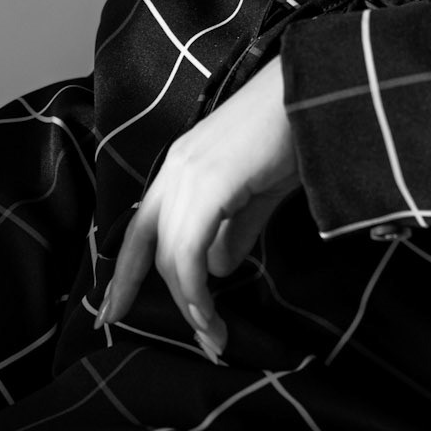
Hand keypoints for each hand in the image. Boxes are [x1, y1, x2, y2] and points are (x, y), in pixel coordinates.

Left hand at [97, 57, 297, 357]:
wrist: (318, 90)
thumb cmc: (296, 131)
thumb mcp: (262, 191)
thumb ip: (237, 228)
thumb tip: (220, 268)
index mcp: (181, 167)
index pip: (139, 229)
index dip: (124, 273)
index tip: (112, 311)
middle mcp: (175, 170)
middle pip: (151, 250)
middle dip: (163, 299)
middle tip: (201, 340)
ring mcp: (188, 174)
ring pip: (171, 258)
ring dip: (191, 305)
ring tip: (214, 336)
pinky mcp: (208, 184)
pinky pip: (190, 252)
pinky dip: (197, 291)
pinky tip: (211, 315)